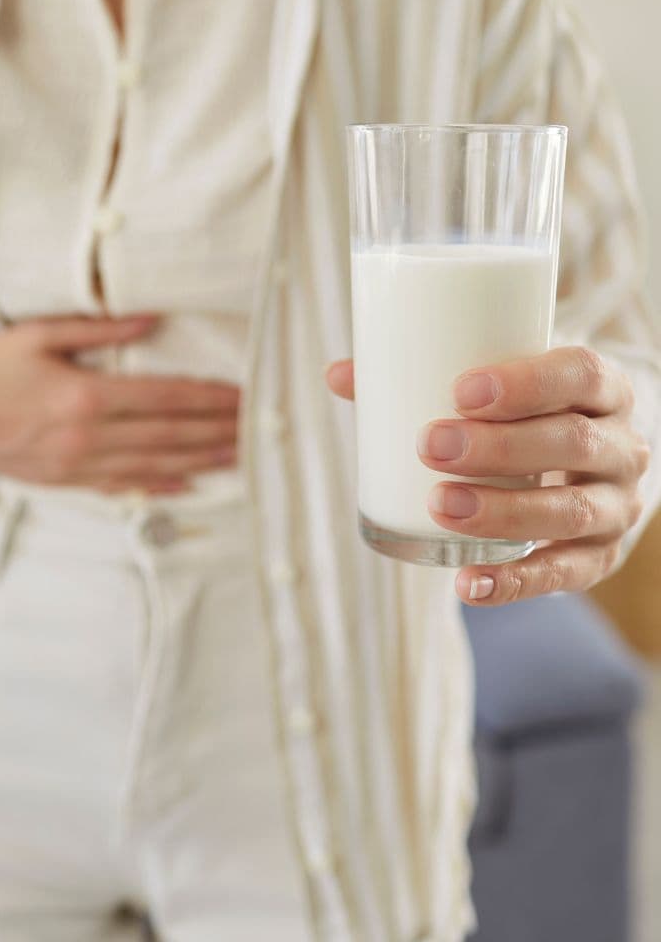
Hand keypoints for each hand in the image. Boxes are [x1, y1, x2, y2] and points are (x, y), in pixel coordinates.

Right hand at [0, 314, 239, 493]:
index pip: (166, 397)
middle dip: (218, 431)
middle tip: (257, 428)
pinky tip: (188, 483)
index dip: (211, 399)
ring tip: (239, 456)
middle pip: (170, 434)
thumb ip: (99, 328)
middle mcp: (88, 436)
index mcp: (86, 395)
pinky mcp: (65, 480)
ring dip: (201, 460)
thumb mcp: (39, 334)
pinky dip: (159, 485)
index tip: (243, 395)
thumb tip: (153, 319)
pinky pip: (122, 485)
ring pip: (154, 464)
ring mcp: (77, 463)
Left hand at [326, 347, 649, 604]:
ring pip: (571, 510)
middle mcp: (621, 447)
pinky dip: (516, 582)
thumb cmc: (523, 415)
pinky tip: (469, 585)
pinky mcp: (600, 557)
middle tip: (431, 447)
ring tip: (441, 506)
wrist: (582, 466)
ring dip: (503, 511)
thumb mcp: (495, 389)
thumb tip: (338, 373)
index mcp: (600, 391)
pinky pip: (565, 575)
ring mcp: (615, 505)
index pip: (581, 375)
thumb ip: (420, 378)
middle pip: (573, 442)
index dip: (527, 382)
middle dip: (499, 447)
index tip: (461, 391)